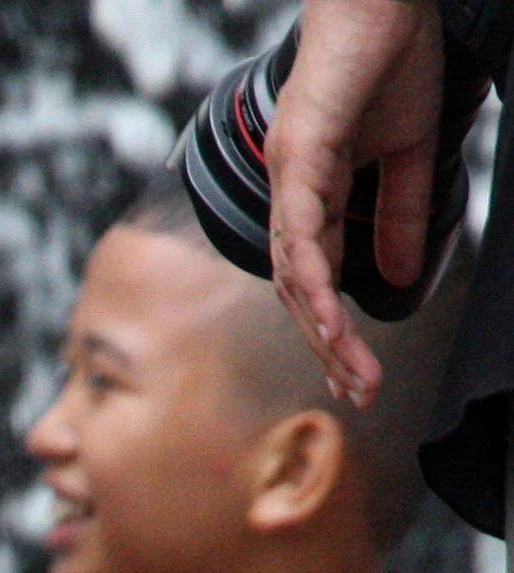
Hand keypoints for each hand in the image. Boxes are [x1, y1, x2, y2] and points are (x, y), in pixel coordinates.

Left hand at [266, 0, 444, 406]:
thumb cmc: (390, 60)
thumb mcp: (403, 152)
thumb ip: (395, 214)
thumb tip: (396, 275)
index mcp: (312, 196)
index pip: (316, 279)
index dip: (334, 329)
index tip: (356, 371)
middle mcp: (289, 196)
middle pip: (301, 291)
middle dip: (328, 347)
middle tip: (355, 392)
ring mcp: (287, 179)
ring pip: (297, 275)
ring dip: (323, 329)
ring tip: (350, 370)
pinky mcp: (298, 158)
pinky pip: (300, 233)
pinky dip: (313, 281)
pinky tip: (329, 321)